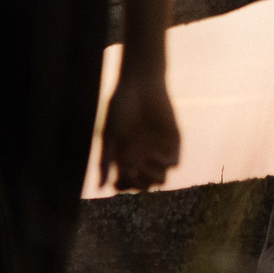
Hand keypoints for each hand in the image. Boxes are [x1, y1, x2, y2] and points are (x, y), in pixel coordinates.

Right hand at [100, 68, 180, 191]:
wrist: (141, 84)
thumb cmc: (120, 107)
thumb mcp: (110, 136)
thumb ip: (106, 162)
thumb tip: (100, 188)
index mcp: (125, 156)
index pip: (126, 183)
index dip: (122, 187)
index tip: (117, 180)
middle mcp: (143, 156)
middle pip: (144, 185)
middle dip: (137, 184)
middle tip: (130, 171)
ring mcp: (159, 151)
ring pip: (160, 180)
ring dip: (150, 177)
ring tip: (140, 162)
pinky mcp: (173, 143)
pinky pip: (173, 164)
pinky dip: (162, 163)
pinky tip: (151, 152)